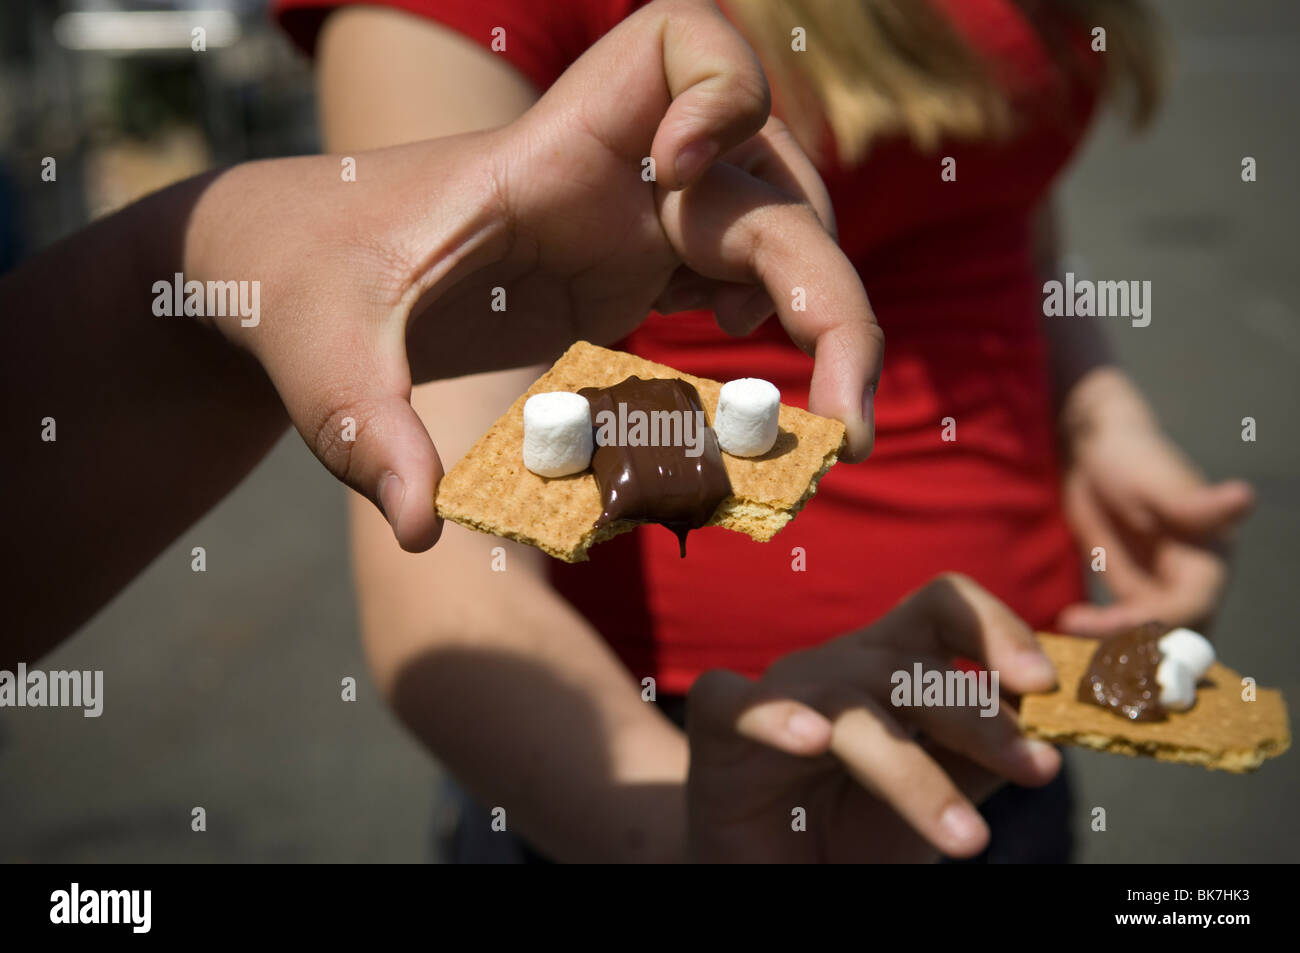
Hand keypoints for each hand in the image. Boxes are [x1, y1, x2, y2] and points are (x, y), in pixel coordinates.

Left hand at [186, 0, 880, 552]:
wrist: (290, 277)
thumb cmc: (301, 285)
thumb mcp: (323, 359)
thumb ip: (368, 432)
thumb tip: (421, 529)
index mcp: (554, 153)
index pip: (680, 39)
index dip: (723, 86)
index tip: (684, 175)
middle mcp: (615, 179)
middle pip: (772, 186)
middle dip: (829, 292)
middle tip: (839, 422)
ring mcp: (632, 228)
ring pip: (778, 238)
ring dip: (824, 323)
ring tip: (828, 431)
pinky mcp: (631, 276)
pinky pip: (742, 281)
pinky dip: (783, 333)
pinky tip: (776, 407)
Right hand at [685, 574, 1060, 862]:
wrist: (768, 875)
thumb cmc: (848, 833)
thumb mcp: (934, 796)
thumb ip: (981, 760)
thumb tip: (1045, 730)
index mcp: (889, 667)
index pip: (944, 608)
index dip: (996, 628)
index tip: (1045, 684)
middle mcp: (835, 667)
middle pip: (909, 658)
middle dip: (978, 715)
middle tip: (1035, 772)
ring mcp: (777, 693)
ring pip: (849, 704)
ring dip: (914, 770)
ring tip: (966, 840)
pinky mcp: (717, 729)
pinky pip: (740, 706)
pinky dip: (775, 717)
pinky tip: (812, 740)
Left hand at [1056, 368, 1254, 636]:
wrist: (1096, 451)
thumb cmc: (1130, 454)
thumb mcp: (1154, 477)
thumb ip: (1192, 501)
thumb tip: (1245, 497)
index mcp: (1208, 557)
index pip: (1190, 609)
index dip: (1150, 624)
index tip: (1096, 622)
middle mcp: (1194, 581)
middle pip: (1175, 636)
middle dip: (1132, 648)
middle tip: (1077, 637)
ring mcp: (1166, 591)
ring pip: (1154, 641)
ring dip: (1117, 650)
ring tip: (1070, 636)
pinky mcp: (1138, 594)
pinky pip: (1128, 629)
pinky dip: (1103, 637)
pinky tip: (1068, 624)